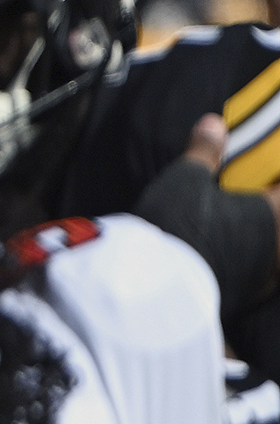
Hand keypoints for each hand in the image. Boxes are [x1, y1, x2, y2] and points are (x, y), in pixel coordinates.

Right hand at [135, 113, 279, 308]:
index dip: (277, 188)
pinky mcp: (250, 300)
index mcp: (278, 211)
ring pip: (278, 256)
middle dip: (274, 215)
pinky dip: (261, 269)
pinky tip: (241, 263)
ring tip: (250, 238)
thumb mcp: (185, 181)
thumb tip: (212, 123)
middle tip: (260, 206)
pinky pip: (267, 278)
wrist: (155, 292)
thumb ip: (204, 153)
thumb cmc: (179, 229)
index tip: (270, 184)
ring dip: (269, 245)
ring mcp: (269, 276)